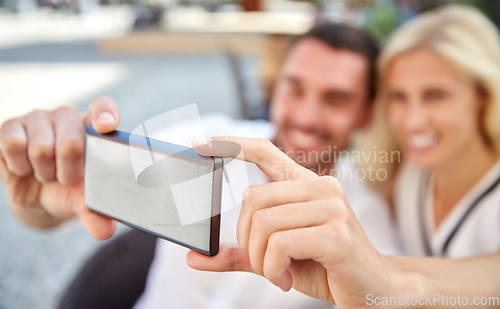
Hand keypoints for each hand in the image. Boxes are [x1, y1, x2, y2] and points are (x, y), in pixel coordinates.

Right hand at [0, 96, 119, 238]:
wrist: (39, 196)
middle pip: (70, 144)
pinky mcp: (10, 126)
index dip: (105, 114)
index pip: (104, 108)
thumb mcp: (84, 201)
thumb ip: (96, 213)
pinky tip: (25, 168)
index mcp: (94, 127)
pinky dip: (18, 166)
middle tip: (66, 178)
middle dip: (67, 172)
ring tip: (46, 173)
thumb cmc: (70, 189)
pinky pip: (11, 144)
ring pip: (39, 149)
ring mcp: (38, 118)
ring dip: (42, 172)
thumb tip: (104, 231)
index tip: (105, 126)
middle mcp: (68, 116)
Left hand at [187, 137, 398, 307]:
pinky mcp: (336, 233)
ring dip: (261, 259)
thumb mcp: (277, 257)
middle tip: (264, 262)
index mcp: (306, 185)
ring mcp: (331, 207)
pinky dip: (273, 269)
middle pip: (252, 199)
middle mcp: (321, 187)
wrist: (375, 290)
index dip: (230, 144)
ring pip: (263, 223)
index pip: (264, 151)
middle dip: (247, 239)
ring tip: (279, 272)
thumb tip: (194, 258)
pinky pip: (279, 245)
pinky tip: (287, 279)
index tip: (198, 144)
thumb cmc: (325, 267)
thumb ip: (239, 253)